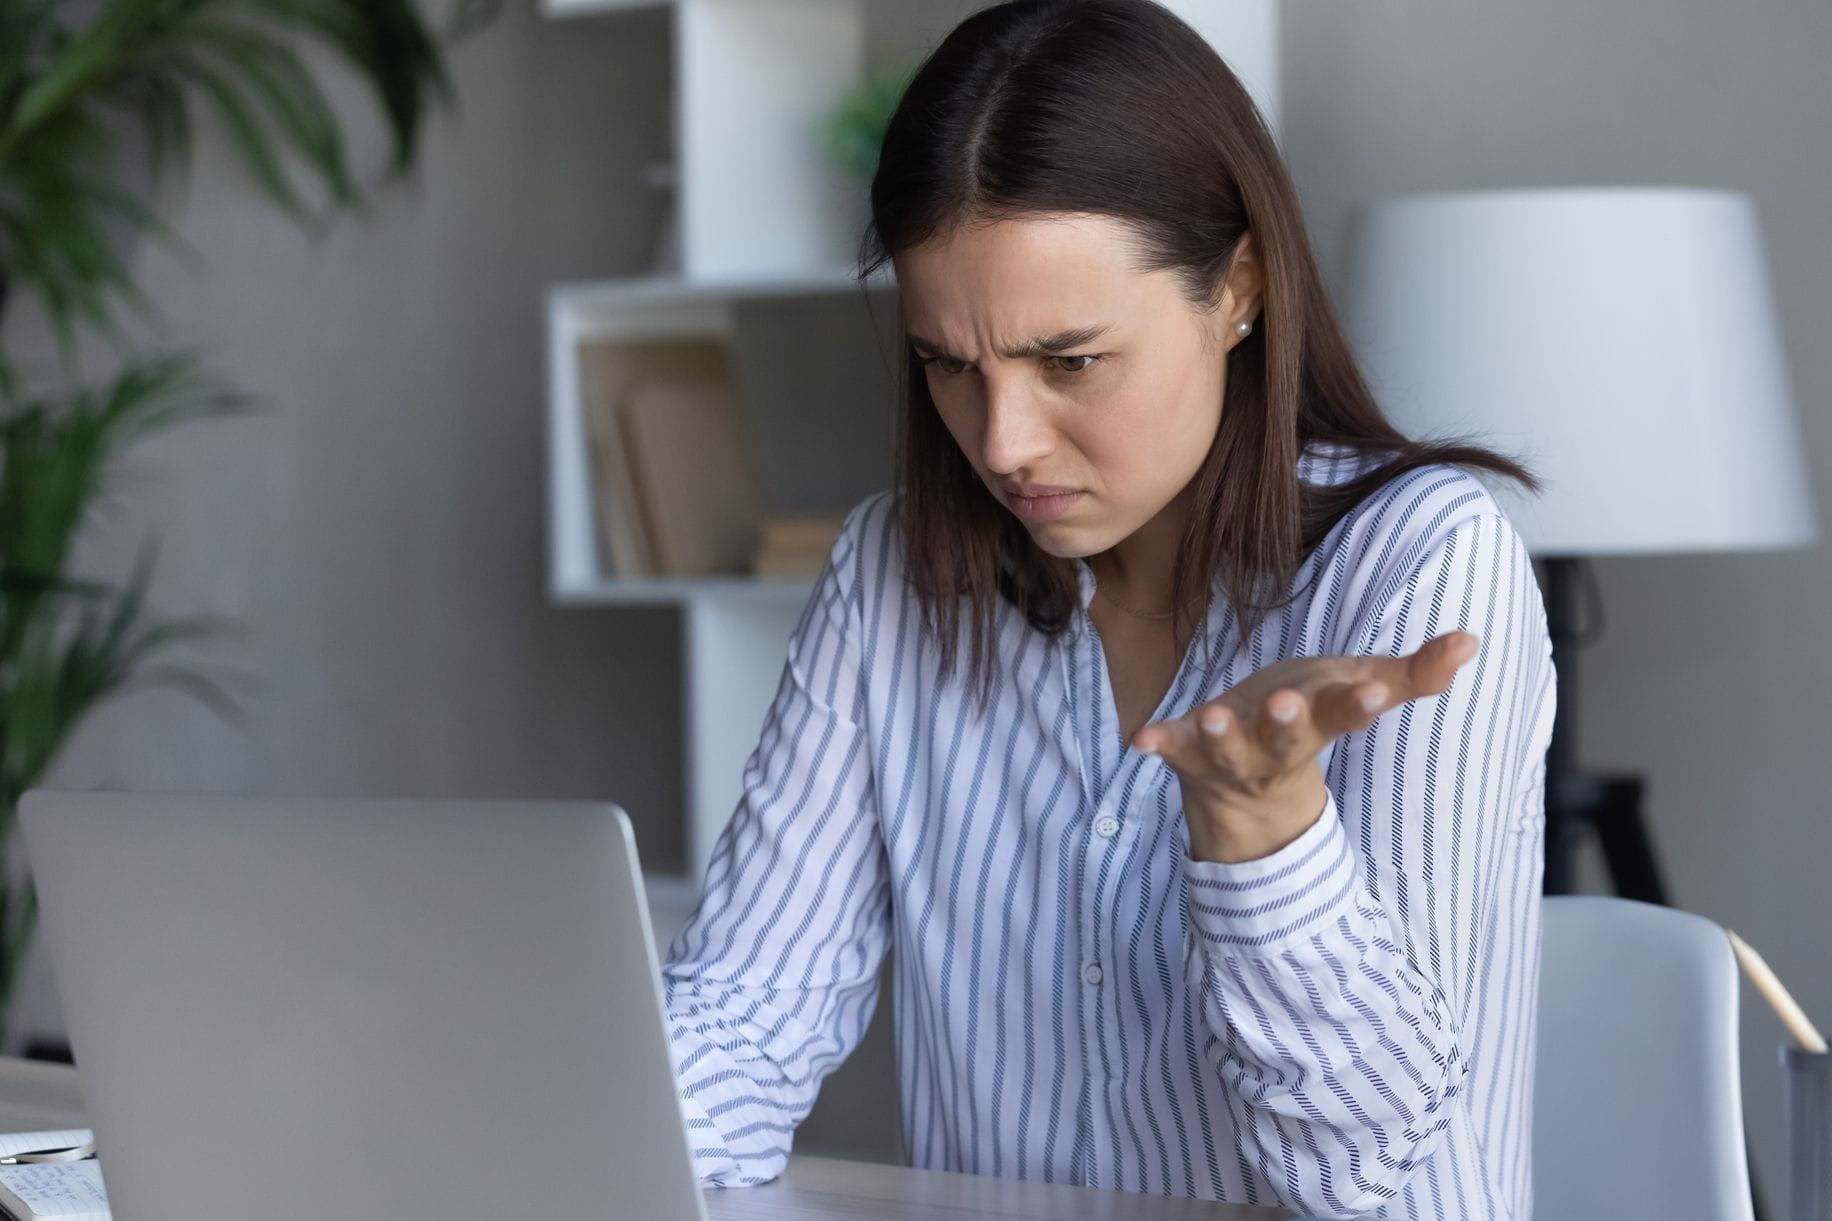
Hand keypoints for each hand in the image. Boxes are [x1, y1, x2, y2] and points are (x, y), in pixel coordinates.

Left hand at [1134, 631, 1480, 862]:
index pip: (1348, 713)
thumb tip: (1471, 640)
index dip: (1360, 703)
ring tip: (1214, 719)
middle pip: (1287, 739)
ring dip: (1222, 735)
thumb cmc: (1310, 716)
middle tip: (1285, 707)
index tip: (1376, 691)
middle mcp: (1278, 745)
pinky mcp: (1189, 753)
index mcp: (1322, 721)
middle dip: (1287, 723)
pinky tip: (1141, 740)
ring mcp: (1232, 754)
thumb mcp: (1360, 690)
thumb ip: (1414, 672)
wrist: (1248, 788)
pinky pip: (1173, 751)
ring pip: (1229, 750)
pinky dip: (1159, 745)